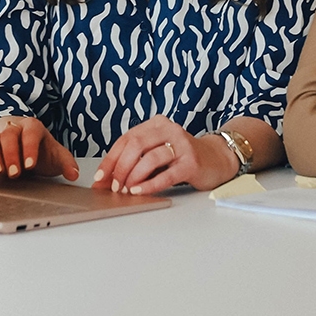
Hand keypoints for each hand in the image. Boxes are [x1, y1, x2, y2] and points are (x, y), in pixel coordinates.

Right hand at [0, 116, 79, 181]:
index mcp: (33, 127)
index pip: (30, 133)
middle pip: (9, 135)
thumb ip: (67, 164)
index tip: (30, 165)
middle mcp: (15, 128)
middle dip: (11, 155)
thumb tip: (74, 174)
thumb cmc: (43, 153)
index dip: (29, 148)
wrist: (27, 150)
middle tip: (14, 174)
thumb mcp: (57, 157)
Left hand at [92, 115, 238, 195]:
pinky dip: (150, 184)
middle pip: (136, 145)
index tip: (99, 177)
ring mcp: (182, 145)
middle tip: (113, 186)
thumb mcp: (156, 152)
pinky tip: (140, 191)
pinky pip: (166, 174)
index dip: (110, 159)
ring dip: (133, 176)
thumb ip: (135, 160)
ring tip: (126, 190)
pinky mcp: (191, 162)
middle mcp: (169, 130)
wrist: (216, 159)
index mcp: (156, 124)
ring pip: (150, 158)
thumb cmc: (180, 157)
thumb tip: (105, 180)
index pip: (126, 139)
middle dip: (120, 168)